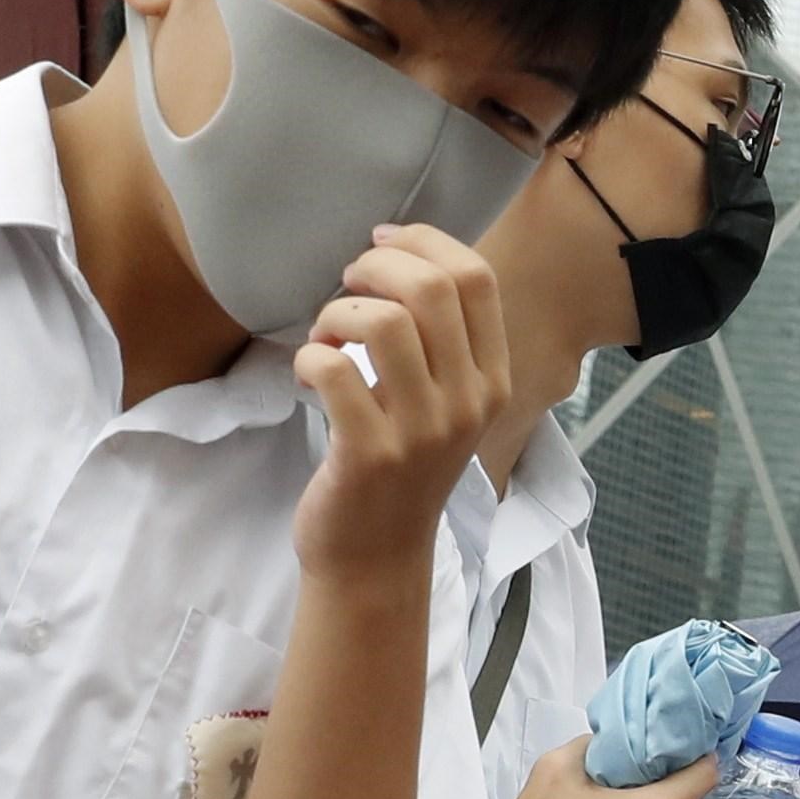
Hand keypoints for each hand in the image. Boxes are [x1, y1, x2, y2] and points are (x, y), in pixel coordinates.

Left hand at [292, 227, 515, 576]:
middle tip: (345, 287)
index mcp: (492, 380)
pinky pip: (332, 368)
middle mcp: (468, 402)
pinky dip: (308, 357)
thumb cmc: (400, 467)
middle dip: (373, 266)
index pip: (477, 278)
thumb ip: (441, 342)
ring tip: (326, 338)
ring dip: (336, 312)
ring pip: (381, 322)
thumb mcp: (445, 405)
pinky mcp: (370, 453)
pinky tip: (307, 375)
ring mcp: (422, 430)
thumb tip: (398, 252)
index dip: (423, 241)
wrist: (375, 556)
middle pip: (431, 288)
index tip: (381, 245)